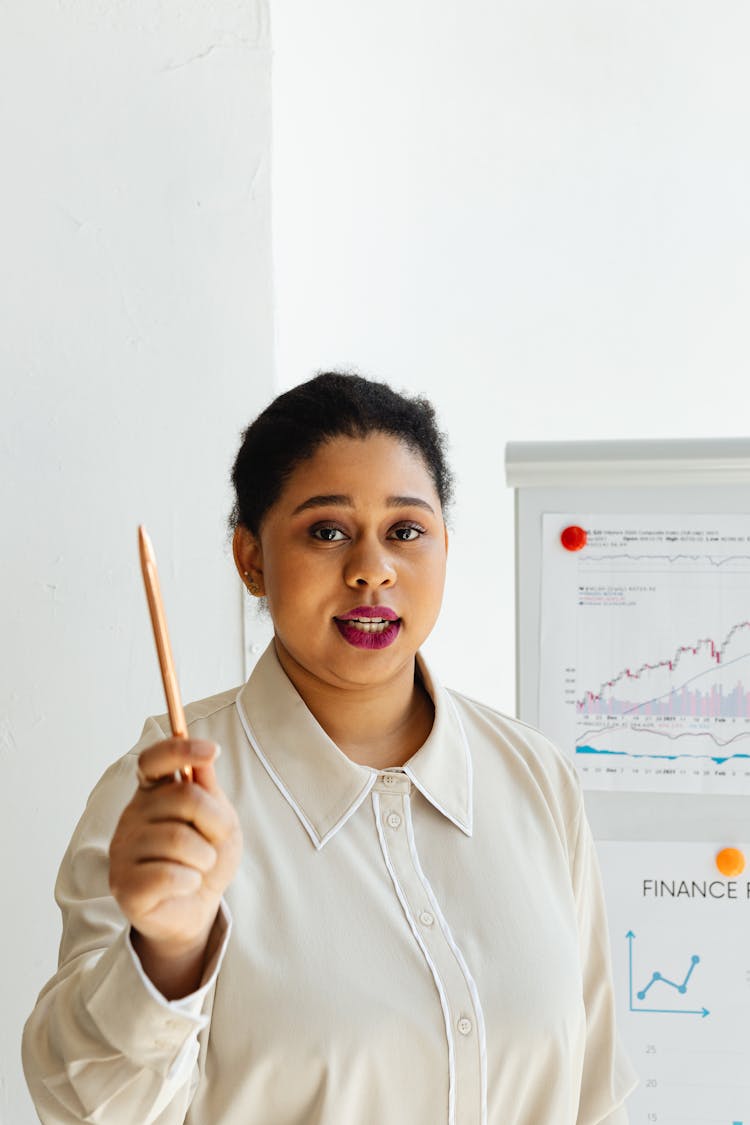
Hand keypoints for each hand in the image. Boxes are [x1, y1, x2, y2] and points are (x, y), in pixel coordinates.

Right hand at [109, 738, 241, 996]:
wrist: (196, 908)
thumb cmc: (206, 859)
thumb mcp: (219, 822)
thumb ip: (209, 792)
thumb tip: (204, 756)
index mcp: (154, 792)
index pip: (155, 759)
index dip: (180, 750)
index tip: (212, 750)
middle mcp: (133, 814)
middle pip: (183, 797)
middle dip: (213, 824)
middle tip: (211, 843)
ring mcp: (123, 849)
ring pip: (179, 840)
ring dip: (204, 859)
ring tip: (197, 868)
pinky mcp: (123, 884)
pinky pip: (168, 875)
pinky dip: (191, 881)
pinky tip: (186, 885)